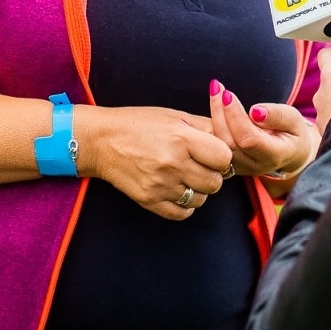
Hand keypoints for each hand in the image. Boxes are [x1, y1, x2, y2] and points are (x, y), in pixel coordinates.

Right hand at [74, 105, 230, 219]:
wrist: (100, 140)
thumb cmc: (138, 124)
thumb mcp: (173, 116)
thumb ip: (204, 127)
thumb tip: (230, 137)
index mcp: (181, 138)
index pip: (224, 158)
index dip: (222, 156)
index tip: (213, 153)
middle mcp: (172, 163)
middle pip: (215, 182)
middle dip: (212, 174)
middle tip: (199, 165)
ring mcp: (160, 184)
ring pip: (201, 199)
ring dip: (198, 190)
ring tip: (185, 176)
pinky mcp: (148, 200)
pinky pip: (182, 213)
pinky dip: (184, 204)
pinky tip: (176, 189)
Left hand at [208, 81, 318, 178]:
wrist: (290, 153)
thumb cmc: (293, 132)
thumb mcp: (294, 120)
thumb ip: (278, 116)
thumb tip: (256, 111)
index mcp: (274, 156)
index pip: (250, 139)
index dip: (236, 117)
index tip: (228, 94)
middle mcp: (255, 166)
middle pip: (230, 142)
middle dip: (220, 113)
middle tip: (217, 87)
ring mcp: (241, 167)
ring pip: (219, 144)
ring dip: (214, 115)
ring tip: (215, 90)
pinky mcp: (230, 163)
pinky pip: (215, 145)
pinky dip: (211, 123)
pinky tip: (213, 104)